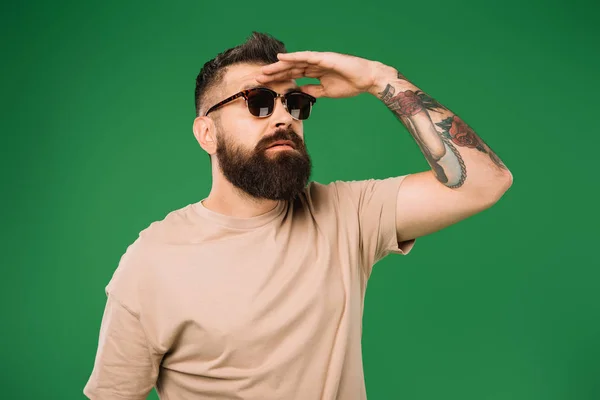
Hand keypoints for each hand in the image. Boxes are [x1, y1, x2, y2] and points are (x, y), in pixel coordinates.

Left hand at [256, 51, 396, 98]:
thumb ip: (312, 91)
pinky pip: (307, 57)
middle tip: (257, 79)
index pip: (292, 75)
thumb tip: (299, 93)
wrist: (367, 80)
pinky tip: (282, 58)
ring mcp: (319, 60)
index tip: (264, 85)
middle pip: (290, 68)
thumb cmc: (350, 84)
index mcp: (315, 72)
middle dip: (273, 73)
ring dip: (279, 66)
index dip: (278, 79)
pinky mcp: (325, 58)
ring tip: (264, 70)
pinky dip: (294, 57)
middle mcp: (314, 64)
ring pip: (295, 62)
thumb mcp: (326, 91)